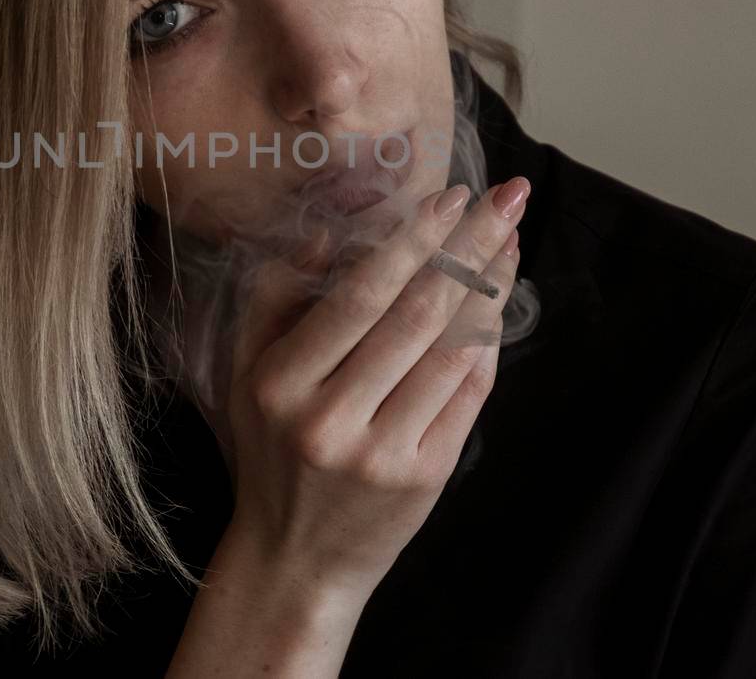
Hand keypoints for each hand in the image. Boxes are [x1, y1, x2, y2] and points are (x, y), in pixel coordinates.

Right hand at [221, 177, 527, 598]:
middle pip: (416, 314)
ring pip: (451, 351)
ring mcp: (382, 452)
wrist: (295, 559)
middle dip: (469, 247)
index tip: (451, 195)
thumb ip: (274, 297)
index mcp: (281, 384)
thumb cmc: (271, 451)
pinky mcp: (424, 478)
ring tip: (511, 239)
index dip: (412, 240)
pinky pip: (468, 394)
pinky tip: (499, 302)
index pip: (359, 295)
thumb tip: (325, 231)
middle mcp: (330, 419)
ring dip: (490, 287)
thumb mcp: (245, 373)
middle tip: (508, 199)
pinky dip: (488, 342)